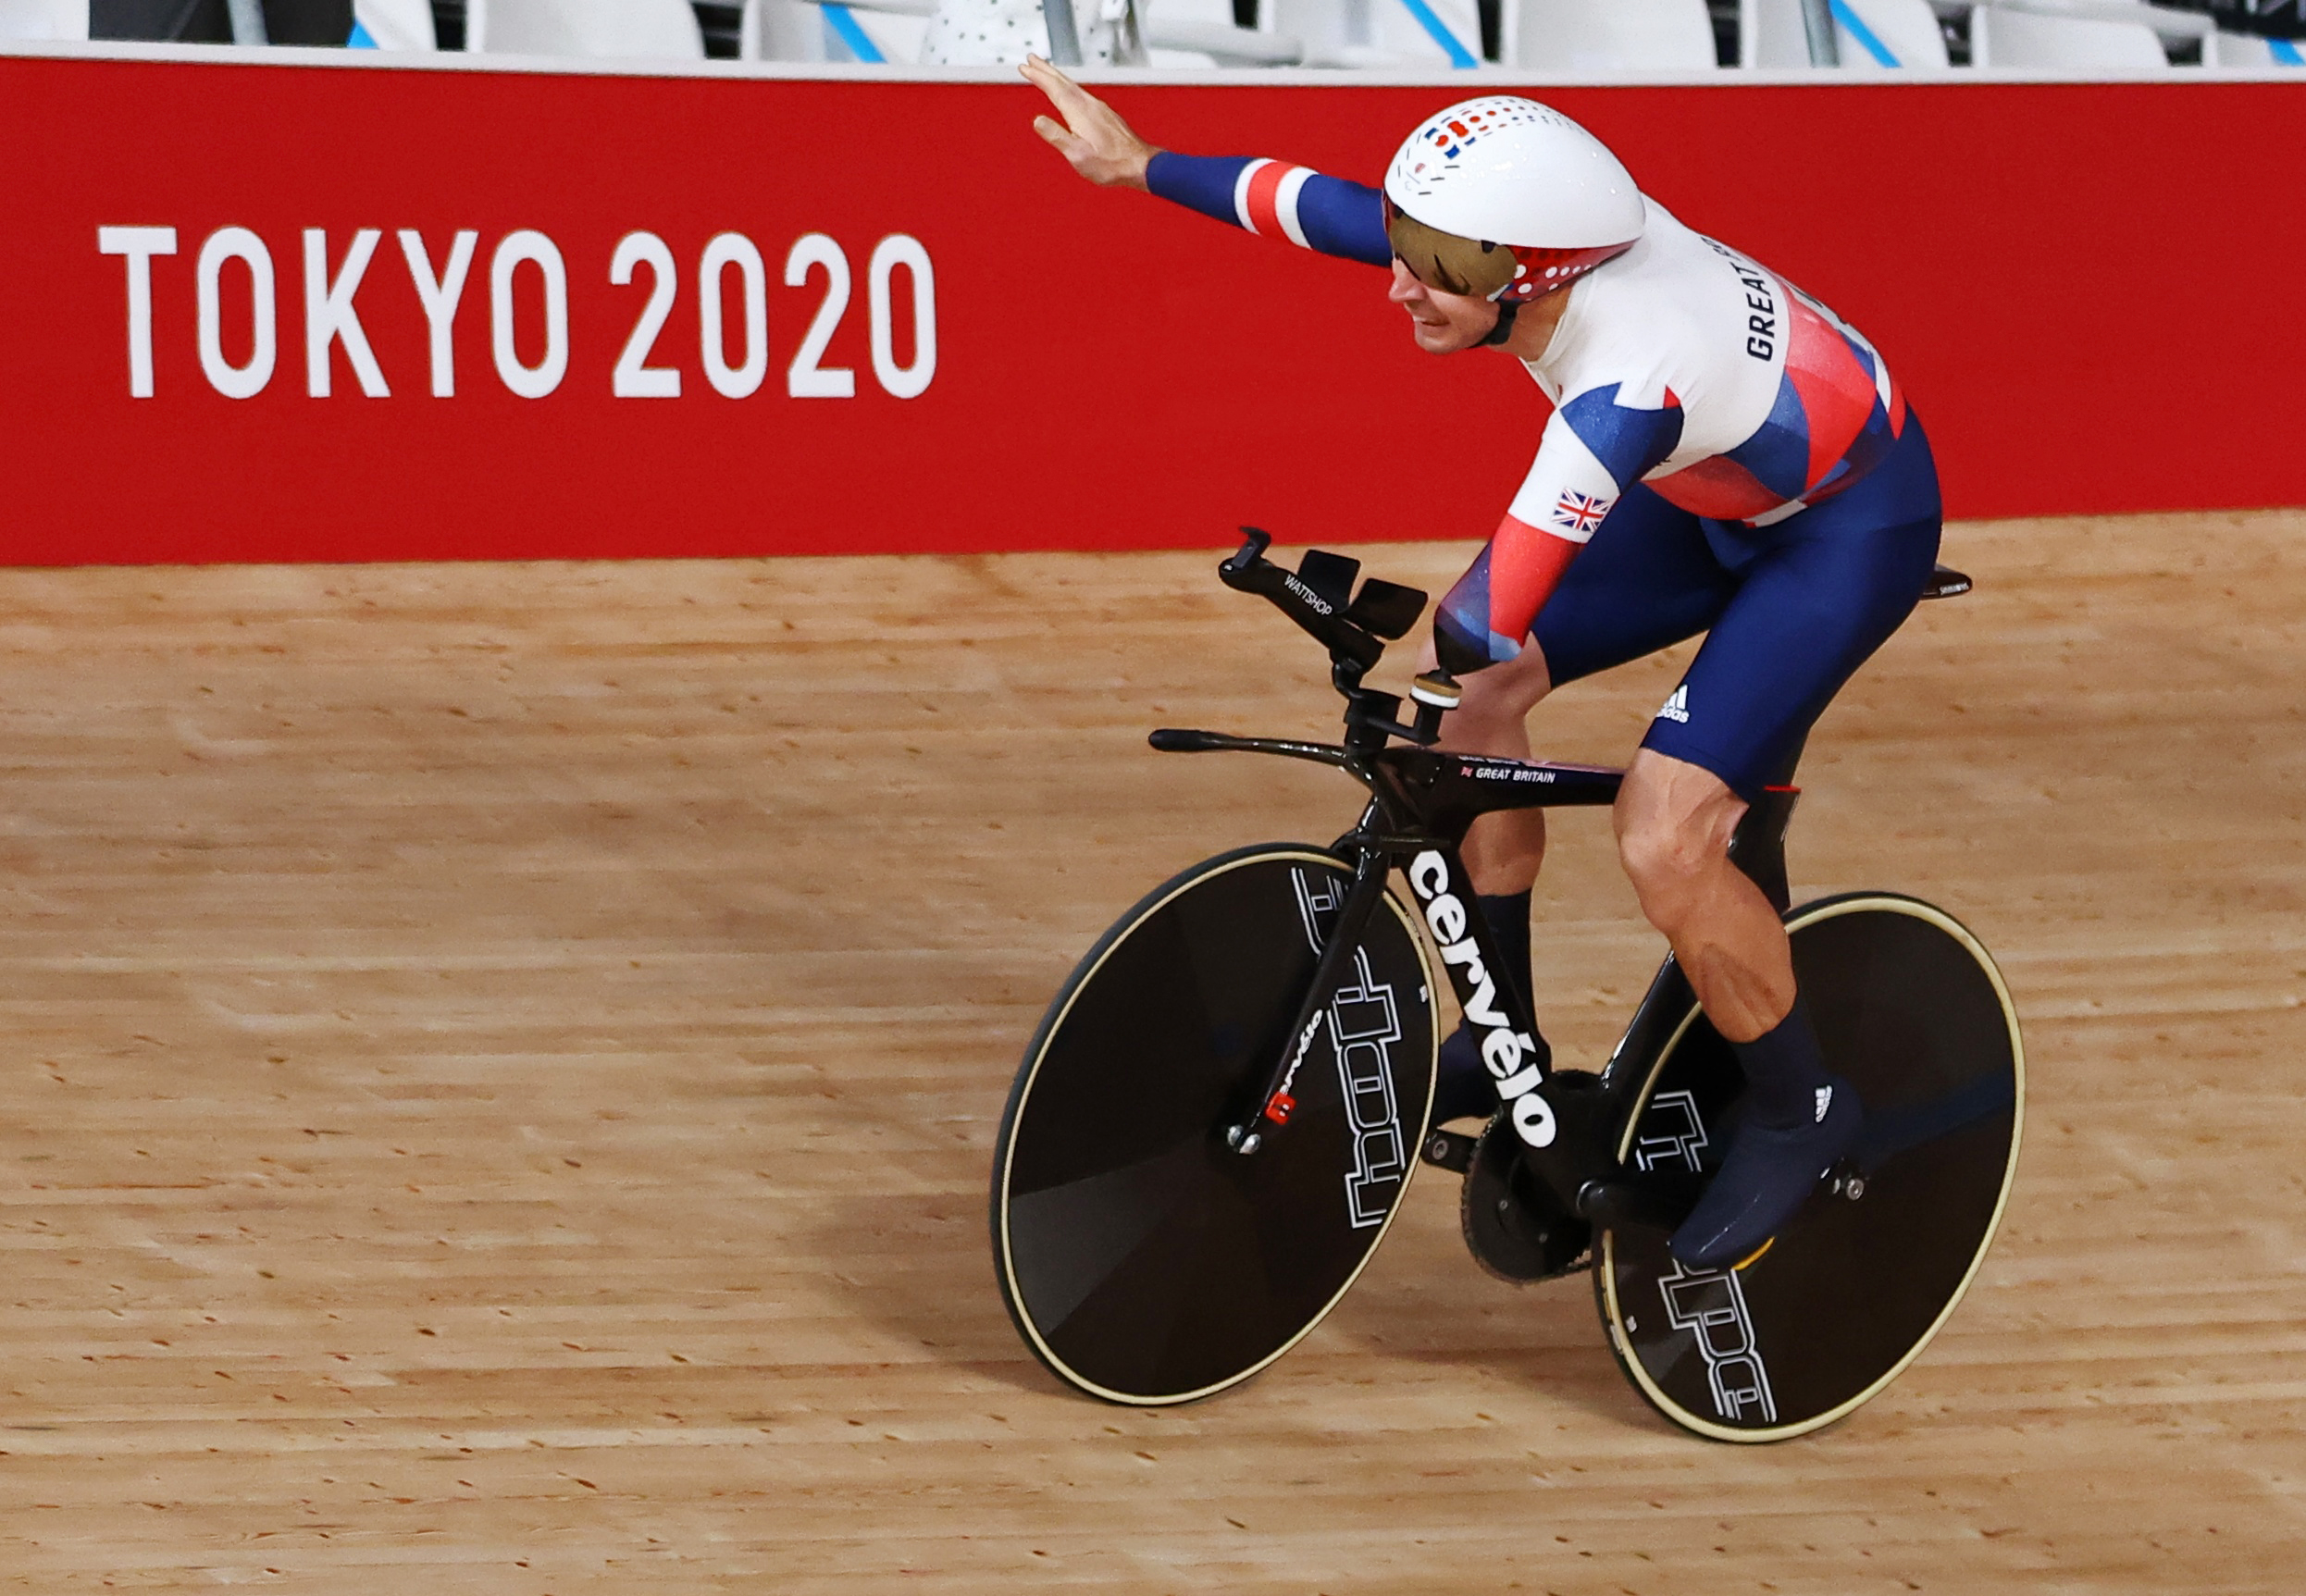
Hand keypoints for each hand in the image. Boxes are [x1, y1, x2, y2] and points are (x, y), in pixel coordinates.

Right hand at [1021, 54, 1158, 190]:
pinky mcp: (1106, 115)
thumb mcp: (1077, 154)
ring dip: (1058, 77)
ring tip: (1047, 72)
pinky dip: (1070, 88)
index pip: (1054, 88)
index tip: (1025, 67)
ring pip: (1074, 86)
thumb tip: (1038, 120)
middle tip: (1032, 59)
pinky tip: (1071, 93)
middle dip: (1046, 70)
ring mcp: (1099, 109)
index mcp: (1079, 112)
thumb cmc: (1110, 163)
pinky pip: (1082, 94)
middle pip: (1064, 82)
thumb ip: (1056, 135)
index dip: (1038, 76)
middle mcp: (1090, 105)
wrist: (1139, 164)